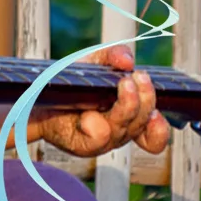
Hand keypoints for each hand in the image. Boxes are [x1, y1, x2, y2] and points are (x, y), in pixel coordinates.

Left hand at [33, 45, 170, 158]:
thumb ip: (115, 55)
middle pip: (141, 123)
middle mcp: (120, 130)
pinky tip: (88, 112)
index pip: (154, 134)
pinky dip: (95, 123)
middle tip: (138, 77)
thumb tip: (127, 60)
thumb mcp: (97, 60)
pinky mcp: (82, 145)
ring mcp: (102, 140)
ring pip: (122, 130)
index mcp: (130, 115)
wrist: (41, 93)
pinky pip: (97, 137)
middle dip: (144, 100)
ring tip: (124, 83)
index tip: (157, 112)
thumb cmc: (75, 79)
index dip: (159, 129)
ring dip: (127, 106)